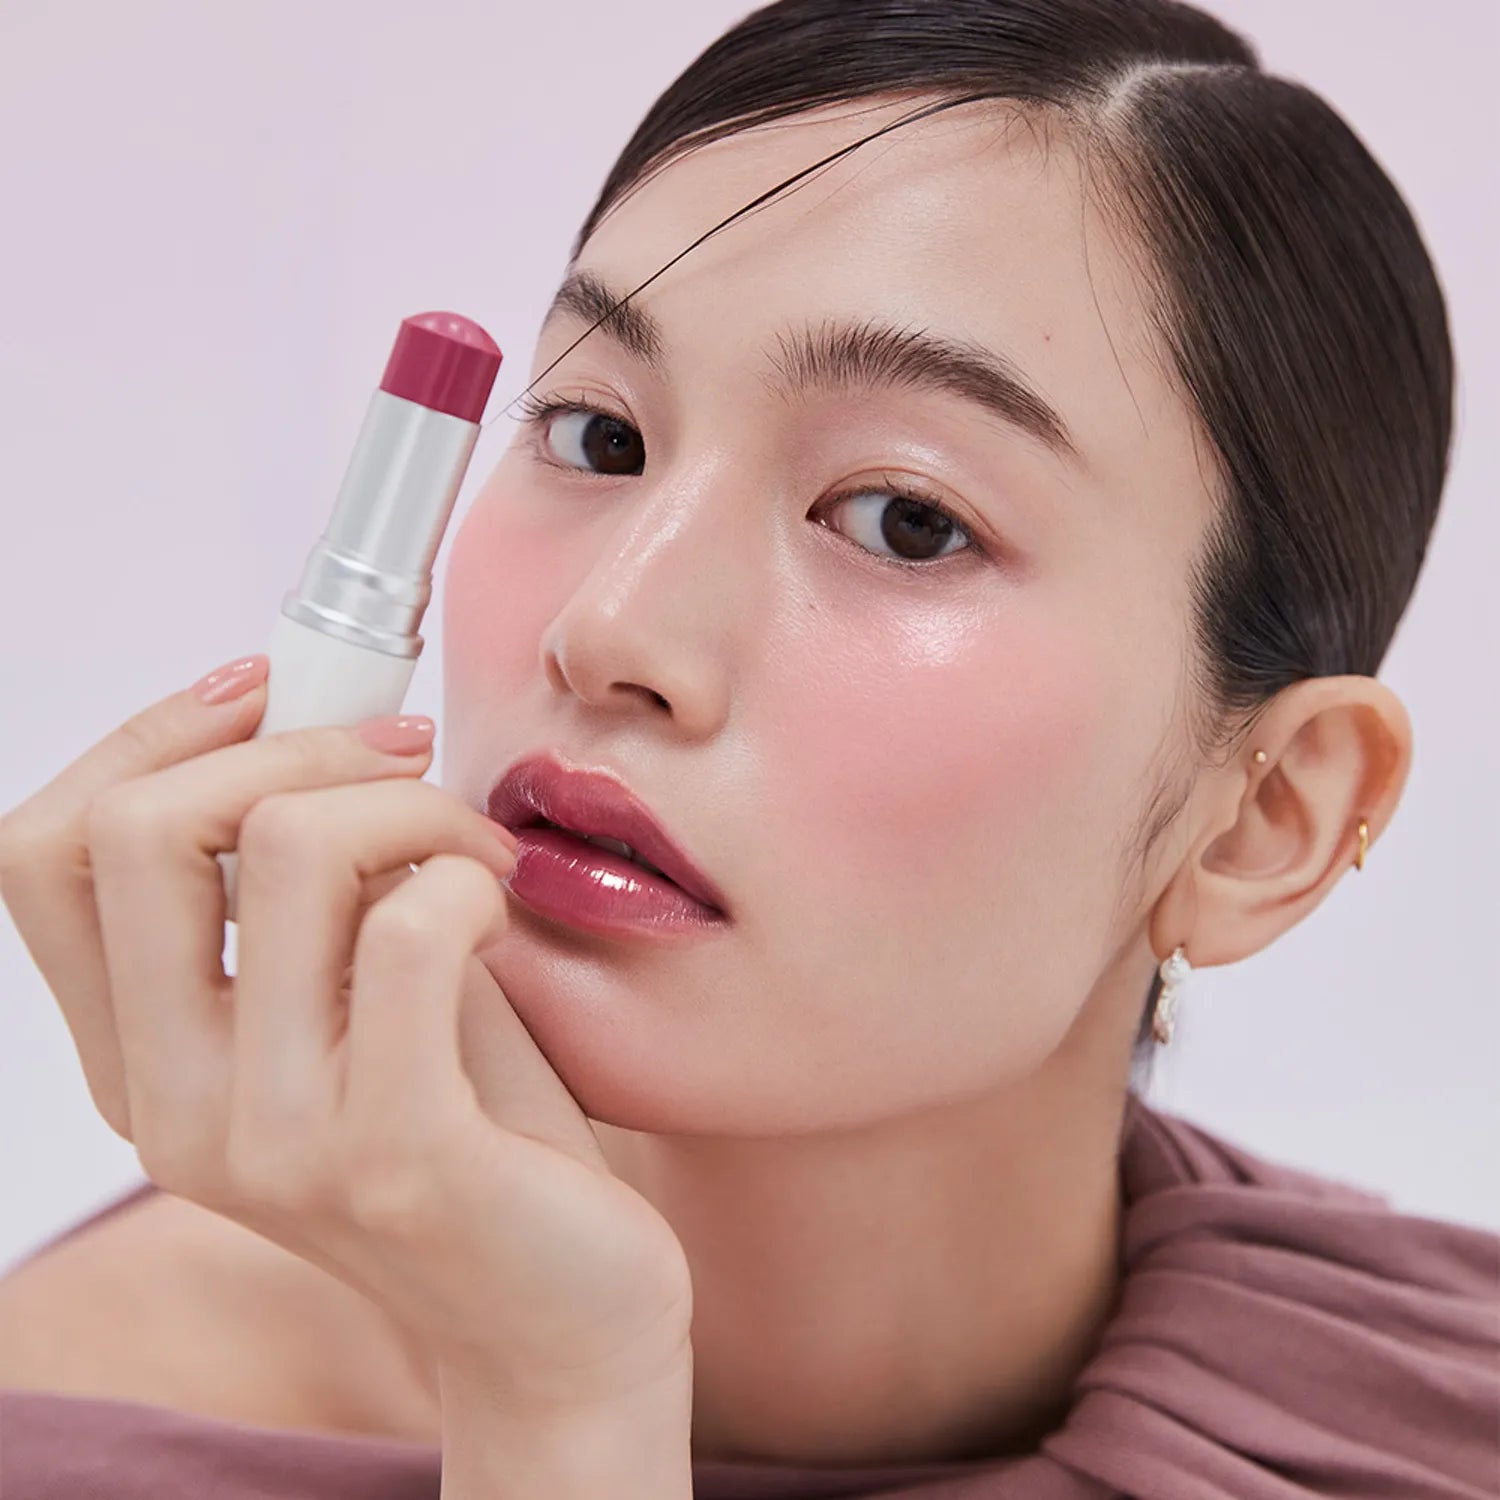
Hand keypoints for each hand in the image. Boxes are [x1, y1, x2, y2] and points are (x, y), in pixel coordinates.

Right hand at [0, 654, 694, 1410]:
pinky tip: (500, 905)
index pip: (48, 854)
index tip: (265, 687)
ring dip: (413, 803)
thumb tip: (309, 721)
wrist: (562, 1307)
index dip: (147, 737)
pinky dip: (468, 875)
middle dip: (297, 742)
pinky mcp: (394, 1154)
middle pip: (138, 831)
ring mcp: (272, 1139)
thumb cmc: (477, 1124)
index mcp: (143, 1064)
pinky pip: (409, 929)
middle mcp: (176, 1108)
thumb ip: (311, 889)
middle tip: (408, 759)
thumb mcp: (357, 994)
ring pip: (288, 848)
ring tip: (478, 850)